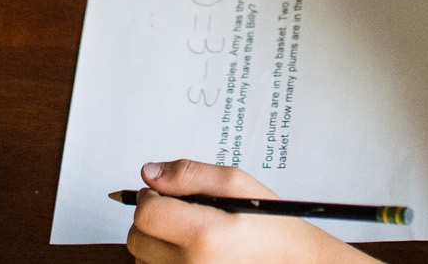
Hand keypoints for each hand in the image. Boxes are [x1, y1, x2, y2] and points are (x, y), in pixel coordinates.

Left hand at [126, 160, 360, 263]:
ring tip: (189, 235)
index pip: (146, 214)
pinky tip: (187, 252)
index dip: (150, 197)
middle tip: (181, 213)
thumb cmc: (267, 223)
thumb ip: (188, 174)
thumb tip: (148, 173)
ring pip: (141, 258)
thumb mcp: (236, 184)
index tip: (165, 193)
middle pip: (138, 237)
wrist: (290, 262)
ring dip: (155, 242)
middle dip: (151, 219)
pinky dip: (161, 260)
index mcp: (205, 236)